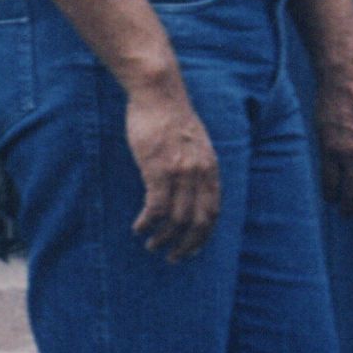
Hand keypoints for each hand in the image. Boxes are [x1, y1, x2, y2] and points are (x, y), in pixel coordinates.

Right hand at [122, 79, 221, 259]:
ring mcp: (181, 172)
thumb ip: (196, 166)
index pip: (214, 211)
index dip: (204, 234)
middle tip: (173, 258)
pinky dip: (147, 223)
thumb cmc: (171, 117)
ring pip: (177, 218)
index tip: (192, 248)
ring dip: (164, 238)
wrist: (159, 93)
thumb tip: (189, 188)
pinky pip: (155, 207)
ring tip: (152, 245)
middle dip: (187, 245)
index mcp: (211, 168)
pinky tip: (138, 228)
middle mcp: (201, 173)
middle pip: (199, 221)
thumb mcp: (194, 144)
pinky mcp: (158, 169)